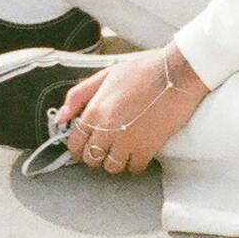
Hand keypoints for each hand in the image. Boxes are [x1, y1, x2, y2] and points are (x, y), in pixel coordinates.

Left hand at [53, 45, 208, 172]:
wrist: (177, 73)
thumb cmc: (144, 69)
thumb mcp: (106, 75)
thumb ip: (79, 95)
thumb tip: (61, 117)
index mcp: (95, 110)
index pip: (75, 142)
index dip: (78, 147)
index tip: (85, 146)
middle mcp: (107, 128)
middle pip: (91, 158)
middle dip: (96, 155)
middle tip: (106, 148)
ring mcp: (127, 140)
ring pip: (111, 167)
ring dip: (116, 161)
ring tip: (123, 150)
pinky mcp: (147, 148)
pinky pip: (134, 168)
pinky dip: (135, 163)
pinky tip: (139, 151)